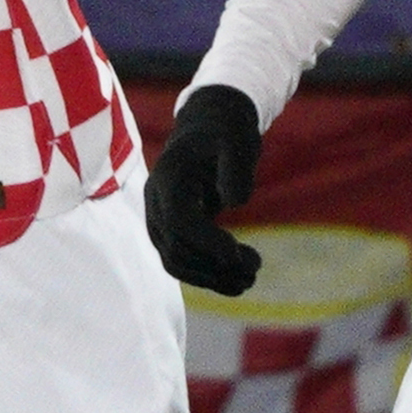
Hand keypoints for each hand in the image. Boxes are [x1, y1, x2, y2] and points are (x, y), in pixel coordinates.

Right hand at [144, 82, 265, 294]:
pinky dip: (208, 276)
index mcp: (167, 178)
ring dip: (212, 278)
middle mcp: (156, 203)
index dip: (205, 241)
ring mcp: (159, 221)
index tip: (236, 254)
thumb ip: (235, 168)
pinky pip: (182, 263)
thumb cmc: (224, 134)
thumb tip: (233, 202)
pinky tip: (237, 281)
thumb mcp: (236, 141)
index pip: (178, 219)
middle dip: (215, 265)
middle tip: (255, 269)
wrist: (208, 131)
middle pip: (176, 247)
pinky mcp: (170, 233)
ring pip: (176, 262)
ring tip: (250, 279)